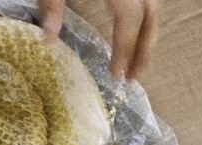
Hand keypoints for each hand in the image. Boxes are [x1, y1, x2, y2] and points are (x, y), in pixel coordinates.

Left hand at [38, 0, 159, 79]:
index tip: (118, 76)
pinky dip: (144, 18)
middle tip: (134, 80)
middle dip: (145, 49)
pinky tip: (133, 33)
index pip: (130, 20)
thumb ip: (52, 5)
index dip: (125, 48)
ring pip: (155, 6)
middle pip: (152, 16)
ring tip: (137, 64)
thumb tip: (46, 42)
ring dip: (148, 36)